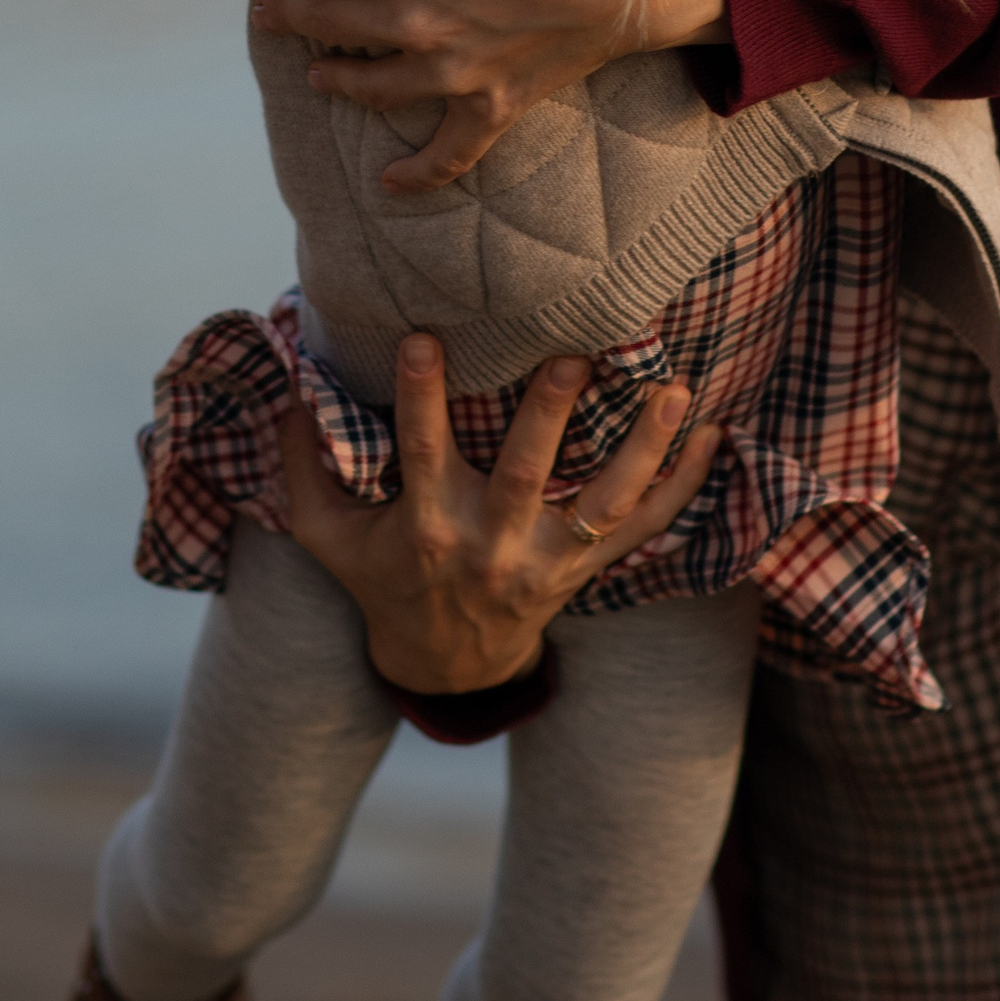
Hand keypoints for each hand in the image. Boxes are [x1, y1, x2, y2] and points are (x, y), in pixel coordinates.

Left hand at [192, 0, 729, 193]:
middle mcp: (412, 20)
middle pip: (322, 18)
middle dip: (286, 8)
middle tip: (266, 4)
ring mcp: (448, 72)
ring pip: (366, 85)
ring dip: (334, 76)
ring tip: (317, 66)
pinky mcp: (489, 106)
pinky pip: (444, 155)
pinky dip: (415, 173)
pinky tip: (388, 182)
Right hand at [278, 335, 721, 693]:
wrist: (445, 662)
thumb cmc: (382, 580)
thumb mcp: (327, 536)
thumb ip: (303, 466)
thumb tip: (286, 387)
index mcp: (428, 528)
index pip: (423, 451)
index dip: (421, 395)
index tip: (424, 338)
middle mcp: (492, 545)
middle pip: (524, 474)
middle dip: (548, 416)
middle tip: (572, 359)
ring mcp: (547, 560)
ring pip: (603, 500)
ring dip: (642, 447)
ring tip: (672, 391)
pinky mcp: (587, 569)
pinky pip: (644, 528)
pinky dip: (683, 486)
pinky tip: (713, 435)